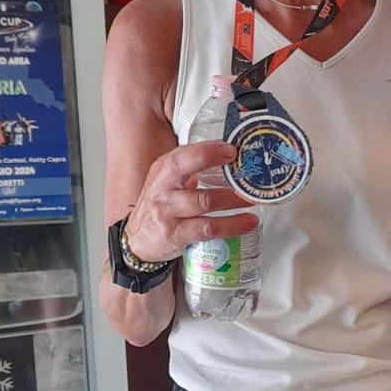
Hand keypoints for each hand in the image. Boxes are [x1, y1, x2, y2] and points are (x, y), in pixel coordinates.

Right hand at [123, 141, 258, 261]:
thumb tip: (229, 157)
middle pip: (190, 175)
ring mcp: (169, 212)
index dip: (207, 151)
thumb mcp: (167, 180)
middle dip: (221, 172)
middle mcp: (164, 189)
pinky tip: (247, 222)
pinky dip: (231, 226)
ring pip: (204, 202)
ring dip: (233, 201)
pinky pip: (207, 229)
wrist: (137, 239)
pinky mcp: (176, 235)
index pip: (183, 156)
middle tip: (248, 176)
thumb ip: (191, 168)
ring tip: (253, 201)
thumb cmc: (160, 205)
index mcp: (164, 171)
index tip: (230, 151)